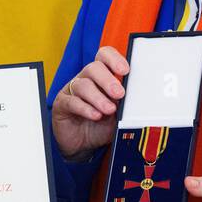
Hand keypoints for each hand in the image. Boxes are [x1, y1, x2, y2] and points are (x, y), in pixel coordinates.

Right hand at [51, 46, 128, 160]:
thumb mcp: (118, 114)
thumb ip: (126, 104)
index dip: (114, 59)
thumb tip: (140, 100)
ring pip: (83, 85)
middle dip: (108, 80)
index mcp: (101, 76)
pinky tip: (95, 115)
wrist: (83, 145)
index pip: (104, 56)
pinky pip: (72, 102)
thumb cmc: (101, 125)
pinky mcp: (62, 105)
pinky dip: (85, 108)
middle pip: (93, 68)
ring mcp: (72, 91)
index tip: (125, 70)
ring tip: (109, 110)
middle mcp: (86, 79)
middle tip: (119, 94)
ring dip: (98, 98)